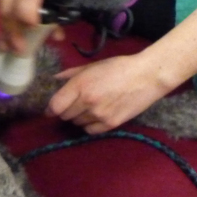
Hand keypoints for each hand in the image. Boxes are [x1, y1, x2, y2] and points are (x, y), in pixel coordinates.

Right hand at [0, 0, 78, 54]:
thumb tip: (58, 30)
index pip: (25, 0)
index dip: (29, 20)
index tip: (35, 33)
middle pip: (7, 9)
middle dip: (12, 34)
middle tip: (19, 52)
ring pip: (0, 7)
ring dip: (6, 28)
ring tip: (13, 45)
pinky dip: (5, 13)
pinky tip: (11, 25)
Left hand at [45, 53, 172, 133]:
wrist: (146, 76)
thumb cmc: (118, 67)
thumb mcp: (92, 66)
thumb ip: (71, 74)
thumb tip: (54, 79)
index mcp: (80, 85)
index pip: (55, 106)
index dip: (50, 109)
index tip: (50, 109)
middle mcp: (87, 102)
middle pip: (64, 116)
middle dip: (65, 110)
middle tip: (72, 104)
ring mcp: (99, 115)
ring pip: (76, 123)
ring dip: (77, 117)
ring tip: (87, 107)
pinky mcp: (111, 124)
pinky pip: (90, 130)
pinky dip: (89, 124)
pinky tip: (95, 116)